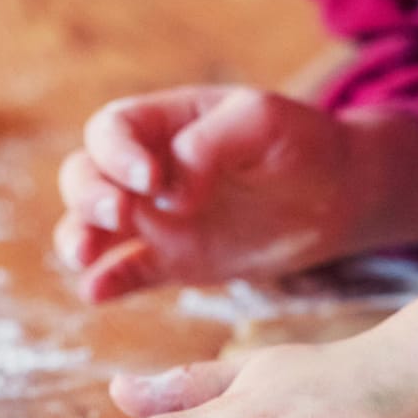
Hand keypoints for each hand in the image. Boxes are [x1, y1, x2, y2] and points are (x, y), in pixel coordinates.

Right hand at [54, 86, 417, 301]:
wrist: (339, 195)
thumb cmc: (302, 143)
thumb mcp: (262, 123)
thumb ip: (210, 147)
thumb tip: (168, 194)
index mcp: (164, 124)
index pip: (111, 130)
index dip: (116, 153)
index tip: (150, 178)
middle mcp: (148, 170)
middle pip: (85, 176)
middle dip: (89, 196)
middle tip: (118, 216)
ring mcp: (157, 218)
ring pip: (93, 227)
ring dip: (78, 239)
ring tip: (84, 257)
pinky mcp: (173, 262)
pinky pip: (126, 273)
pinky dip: (106, 283)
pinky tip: (97, 293)